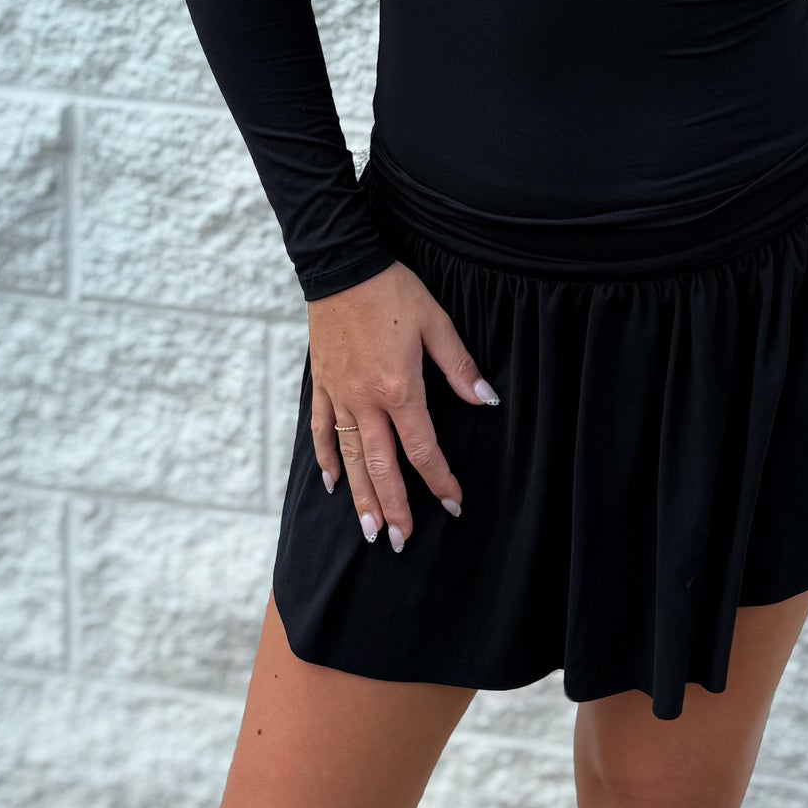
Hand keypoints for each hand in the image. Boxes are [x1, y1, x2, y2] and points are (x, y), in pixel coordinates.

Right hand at [307, 260, 496, 549]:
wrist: (341, 265)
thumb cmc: (392, 291)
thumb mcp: (435, 323)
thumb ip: (460, 368)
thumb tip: (486, 401)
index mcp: (399, 388)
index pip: (422, 448)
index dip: (439, 479)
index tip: (453, 504)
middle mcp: (365, 401)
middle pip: (381, 466)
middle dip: (393, 507)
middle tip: (400, 543)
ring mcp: (339, 395)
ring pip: (349, 458)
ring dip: (360, 497)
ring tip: (368, 531)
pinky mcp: (322, 384)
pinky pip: (321, 430)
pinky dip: (326, 458)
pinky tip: (333, 483)